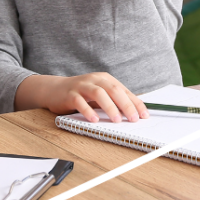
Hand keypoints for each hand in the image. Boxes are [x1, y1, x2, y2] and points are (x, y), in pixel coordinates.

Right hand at [24, 72, 149, 122]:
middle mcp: (94, 80)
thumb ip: (114, 100)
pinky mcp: (69, 95)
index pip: (124, 90)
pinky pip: (80, 102)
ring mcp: (81, 86)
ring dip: (109, 106)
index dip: (135, 103)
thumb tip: (135, 112)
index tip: (144, 115)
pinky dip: (88, 111)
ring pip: (98, 93)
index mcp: (104, 79)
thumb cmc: (81, 94)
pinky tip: (94, 119)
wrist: (54, 89)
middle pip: (113, 89)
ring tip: (116, 120)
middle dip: (125, 104)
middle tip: (133, 118)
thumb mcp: (100, 94)